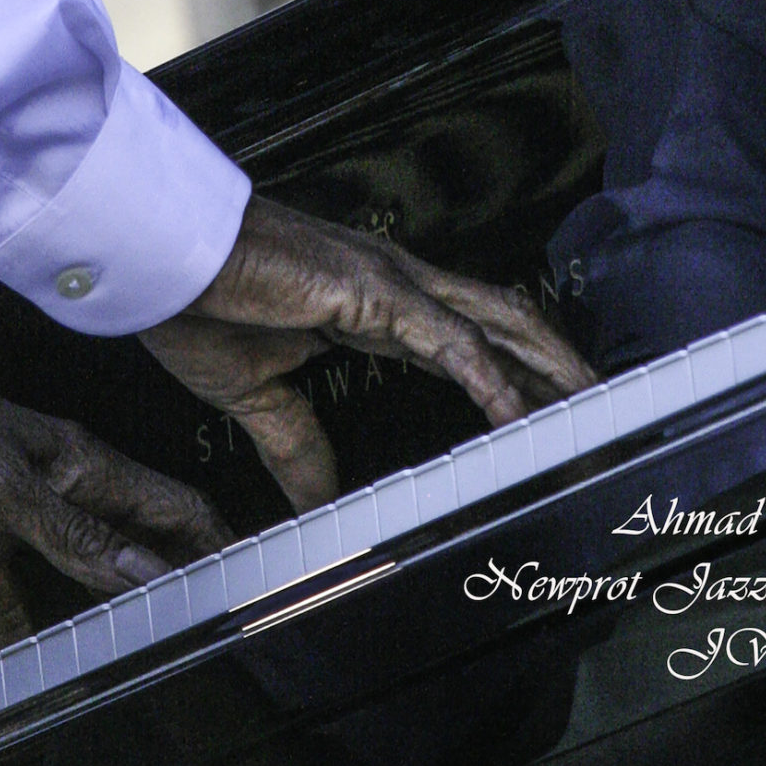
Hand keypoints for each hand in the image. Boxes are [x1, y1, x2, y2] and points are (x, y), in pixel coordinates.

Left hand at [0, 339, 232, 646]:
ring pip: (82, 569)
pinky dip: (26, 626)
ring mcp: (17, 515)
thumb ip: (73, 532)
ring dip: (105, 607)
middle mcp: (60, 488)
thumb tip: (145, 573)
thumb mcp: (1, 482)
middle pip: (134, 540)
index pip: (168, 504)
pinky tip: (36, 659)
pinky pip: (12, 594)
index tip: (246, 578)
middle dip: (170, 579)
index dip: (212, 539)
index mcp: (79, 462)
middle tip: (202, 626)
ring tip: (137, 650)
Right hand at [140, 195, 597, 512]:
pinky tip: (514, 414)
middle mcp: (395, 285)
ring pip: (497, 322)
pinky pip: (450, 339)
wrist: (160, 259)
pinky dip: (490, 379)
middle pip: (504, 321)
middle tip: (605, 407)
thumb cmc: (197, 301)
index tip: (545, 415)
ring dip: (548, 366)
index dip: (512, 375)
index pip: (466, 340)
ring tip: (592, 407)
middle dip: (556, 364)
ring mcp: (391, 281)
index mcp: (370, 305)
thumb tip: (319, 506)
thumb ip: (299, 446)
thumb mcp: (258, 393)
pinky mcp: (373, 289)